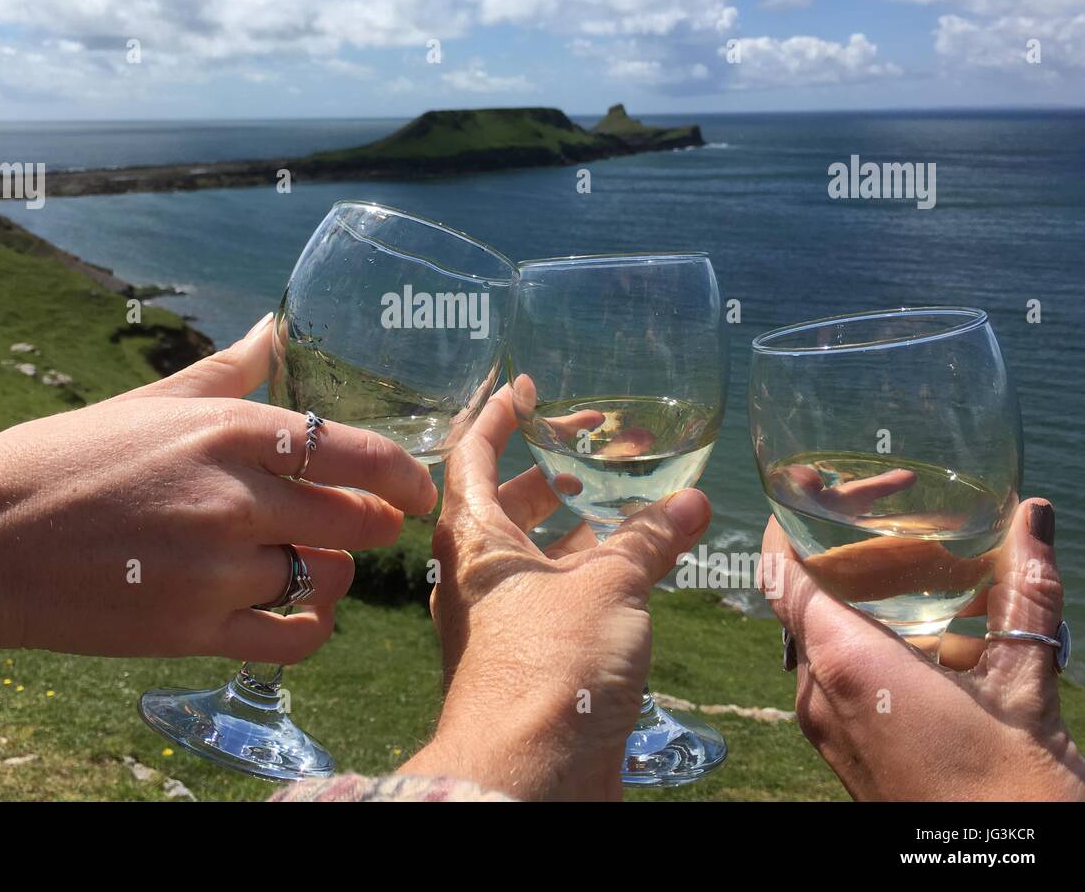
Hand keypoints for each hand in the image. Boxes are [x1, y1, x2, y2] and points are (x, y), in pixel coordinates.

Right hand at [0, 313, 436, 663]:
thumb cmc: (63, 461)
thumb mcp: (149, 401)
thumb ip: (227, 371)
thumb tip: (273, 326)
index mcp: (229, 430)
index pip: (356, 453)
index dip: (404, 475)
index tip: (418, 488)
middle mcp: (235, 499)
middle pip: (356, 519)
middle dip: (373, 523)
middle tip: (365, 524)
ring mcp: (217, 571)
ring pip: (327, 578)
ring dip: (335, 572)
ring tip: (317, 562)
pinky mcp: (193, 632)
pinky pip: (294, 638)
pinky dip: (312, 627)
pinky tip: (302, 611)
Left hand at [400, 386, 711, 800]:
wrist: (530, 777)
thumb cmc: (550, 667)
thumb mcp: (607, 587)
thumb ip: (648, 538)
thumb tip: (692, 499)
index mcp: (474, 539)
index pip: (471, 453)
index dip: (498, 413)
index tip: (528, 386)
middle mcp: (480, 574)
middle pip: (508, 501)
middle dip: (553, 469)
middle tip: (600, 441)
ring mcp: (505, 619)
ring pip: (543, 553)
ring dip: (585, 523)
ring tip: (636, 494)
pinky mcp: (534, 658)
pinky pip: (564, 597)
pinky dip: (598, 572)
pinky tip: (644, 563)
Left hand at [763, 498, 1084, 800]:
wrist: (1000, 882)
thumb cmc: (1010, 795)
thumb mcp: (1024, 682)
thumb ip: (1023, 592)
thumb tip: (1030, 514)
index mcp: (845, 663)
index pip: (783, 572)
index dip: (788, 521)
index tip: (803, 483)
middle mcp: (818, 691)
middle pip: (803, 597)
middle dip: (840, 549)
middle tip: (883, 510)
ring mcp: (825, 725)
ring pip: (819, 636)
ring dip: (856, 594)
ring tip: (913, 562)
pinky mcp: (843, 749)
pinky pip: (835, 673)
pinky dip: (865, 637)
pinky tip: (923, 632)